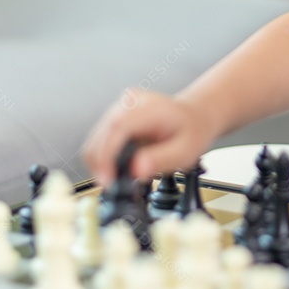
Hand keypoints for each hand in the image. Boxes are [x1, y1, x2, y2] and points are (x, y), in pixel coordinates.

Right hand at [82, 88, 219, 186]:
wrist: (192, 117)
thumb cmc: (191, 131)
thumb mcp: (185, 152)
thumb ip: (162, 160)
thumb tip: (137, 170)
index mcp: (150, 108)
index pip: (117, 127)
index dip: (107, 156)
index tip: (108, 179)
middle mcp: (130, 102)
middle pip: (101, 134)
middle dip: (101, 164)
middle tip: (114, 185)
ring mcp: (120, 107)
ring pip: (95, 138)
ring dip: (100, 162)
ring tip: (118, 178)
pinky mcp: (114, 115)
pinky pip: (99, 139)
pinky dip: (103, 157)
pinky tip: (117, 167)